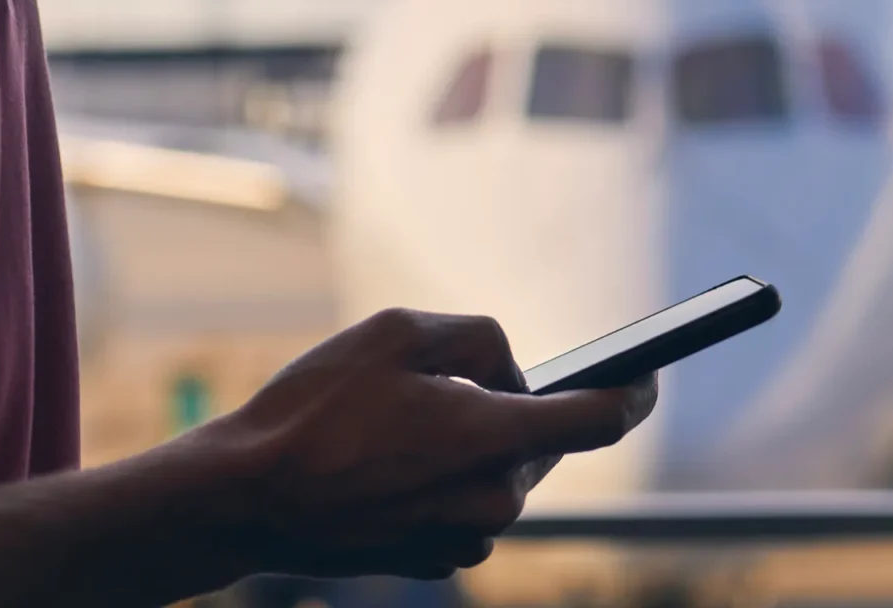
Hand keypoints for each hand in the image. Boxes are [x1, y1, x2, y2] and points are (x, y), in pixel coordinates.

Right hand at [210, 308, 658, 581]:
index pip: (601, 419)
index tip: (646, 375)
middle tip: (452, 387)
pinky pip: (471, 505)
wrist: (246, 500)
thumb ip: (478, 336)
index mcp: (493, 438)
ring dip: (476, 443)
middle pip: (541, 441)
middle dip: (512, 408)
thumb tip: (511, 373)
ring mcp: (468, 537)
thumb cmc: (313, 410)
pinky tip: (393, 463)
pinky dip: (451, 478)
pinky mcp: (440, 559)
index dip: (633, 391)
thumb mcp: (395, 332)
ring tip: (403, 427)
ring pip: (504, 472)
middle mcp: (494, 498)